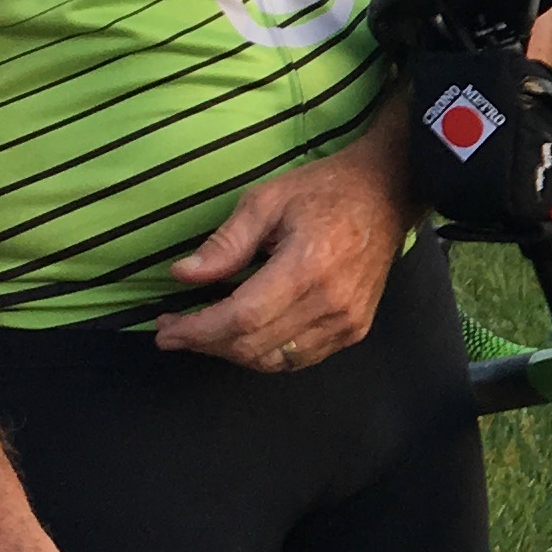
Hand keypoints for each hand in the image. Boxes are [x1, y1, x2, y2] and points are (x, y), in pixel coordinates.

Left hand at [154, 123, 409, 370]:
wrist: (385, 195)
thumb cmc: (324, 191)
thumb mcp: (266, 201)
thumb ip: (226, 243)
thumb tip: (183, 275)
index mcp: (307, 266)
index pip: (242, 317)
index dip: (198, 330)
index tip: (166, 329)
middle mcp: (331, 303)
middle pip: (254, 345)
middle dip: (205, 343)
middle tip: (175, 331)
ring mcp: (347, 321)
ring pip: (274, 360)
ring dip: (232, 352)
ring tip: (204, 334)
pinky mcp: (354, 330)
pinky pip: (298, 359)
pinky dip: (264, 354)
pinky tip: (244, 336)